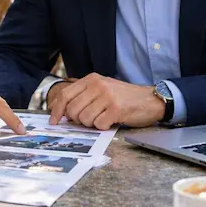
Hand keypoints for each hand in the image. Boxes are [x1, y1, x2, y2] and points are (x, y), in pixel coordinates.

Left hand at [49, 73, 163, 129]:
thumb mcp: (102, 89)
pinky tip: (112, 121)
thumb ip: (84, 96)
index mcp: (92, 79)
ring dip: (92, 124)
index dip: (56, 110)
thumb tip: (63, 113)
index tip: (54, 121)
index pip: (65, 95)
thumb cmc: (124, 98)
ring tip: (103, 118)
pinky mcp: (116, 109)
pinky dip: (103, 127)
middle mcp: (98, 85)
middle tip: (91, 119)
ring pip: (84, 119)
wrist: (150, 99)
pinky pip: (99, 125)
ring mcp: (107, 96)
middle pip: (73, 110)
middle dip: (78, 120)